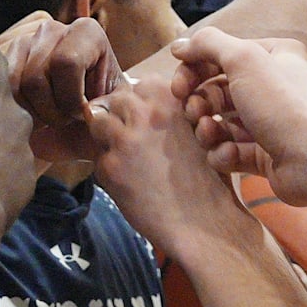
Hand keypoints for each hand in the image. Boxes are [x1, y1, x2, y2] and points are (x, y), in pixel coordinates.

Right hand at [0, 14, 123, 165]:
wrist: (82, 108)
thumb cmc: (102, 107)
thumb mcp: (117, 108)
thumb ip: (112, 110)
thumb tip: (92, 113)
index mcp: (86, 31)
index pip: (67, 63)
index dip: (72, 100)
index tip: (82, 114)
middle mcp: (50, 28)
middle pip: (35, 79)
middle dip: (50, 112)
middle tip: (64, 119)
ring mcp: (20, 39)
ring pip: (12, 86)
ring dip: (30, 113)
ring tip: (49, 116)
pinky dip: (12, 109)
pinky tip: (30, 113)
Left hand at [86, 75, 245, 251]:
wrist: (206, 222)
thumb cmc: (209, 177)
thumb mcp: (201, 128)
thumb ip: (173, 111)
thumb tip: (141, 104)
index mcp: (172, 98)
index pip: (140, 84)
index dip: (141, 103)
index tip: (148, 121)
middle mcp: (146, 112)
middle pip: (115, 99)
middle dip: (120, 116)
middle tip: (133, 141)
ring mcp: (126, 138)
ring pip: (97, 122)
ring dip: (108, 137)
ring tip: (128, 159)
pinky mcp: (111, 167)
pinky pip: (98, 158)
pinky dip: (110, 168)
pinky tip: (131, 183)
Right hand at [169, 28, 306, 204]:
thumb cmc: (281, 102)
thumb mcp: (244, 59)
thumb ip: (208, 44)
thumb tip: (179, 45)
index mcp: (272, 56)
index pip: (221, 56)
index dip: (194, 70)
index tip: (178, 87)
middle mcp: (272, 86)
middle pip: (217, 90)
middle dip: (199, 102)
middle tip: (195, 111)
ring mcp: (268, 123)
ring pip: (220, 123)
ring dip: (207, 129)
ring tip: (209, 133)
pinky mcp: (264, 155)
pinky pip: (231, 151)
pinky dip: (223, 153)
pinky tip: (229, 154)